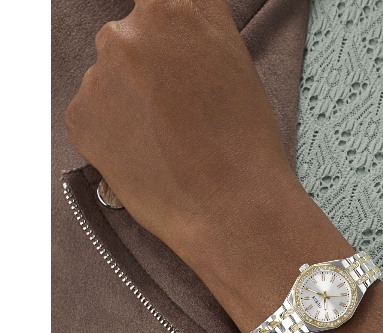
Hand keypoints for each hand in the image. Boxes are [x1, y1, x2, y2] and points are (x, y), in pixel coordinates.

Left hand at [65, 0, 293, 255]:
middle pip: (129, 42)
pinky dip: (113, 135)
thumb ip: (196, 33)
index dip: (168, 44)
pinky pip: (93, 117)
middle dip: (147, 72)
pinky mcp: (81, 116)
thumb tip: (172, 37)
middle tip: (177, 114)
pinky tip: (147, 157)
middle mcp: (129, 30)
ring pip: (108, 81)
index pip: (158, 10)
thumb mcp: (234, 65)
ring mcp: (100, 74)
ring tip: (166, 144)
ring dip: (129, 105)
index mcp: (175, 8)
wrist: (232, 208)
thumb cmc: (246, 146)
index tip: (173, 67)